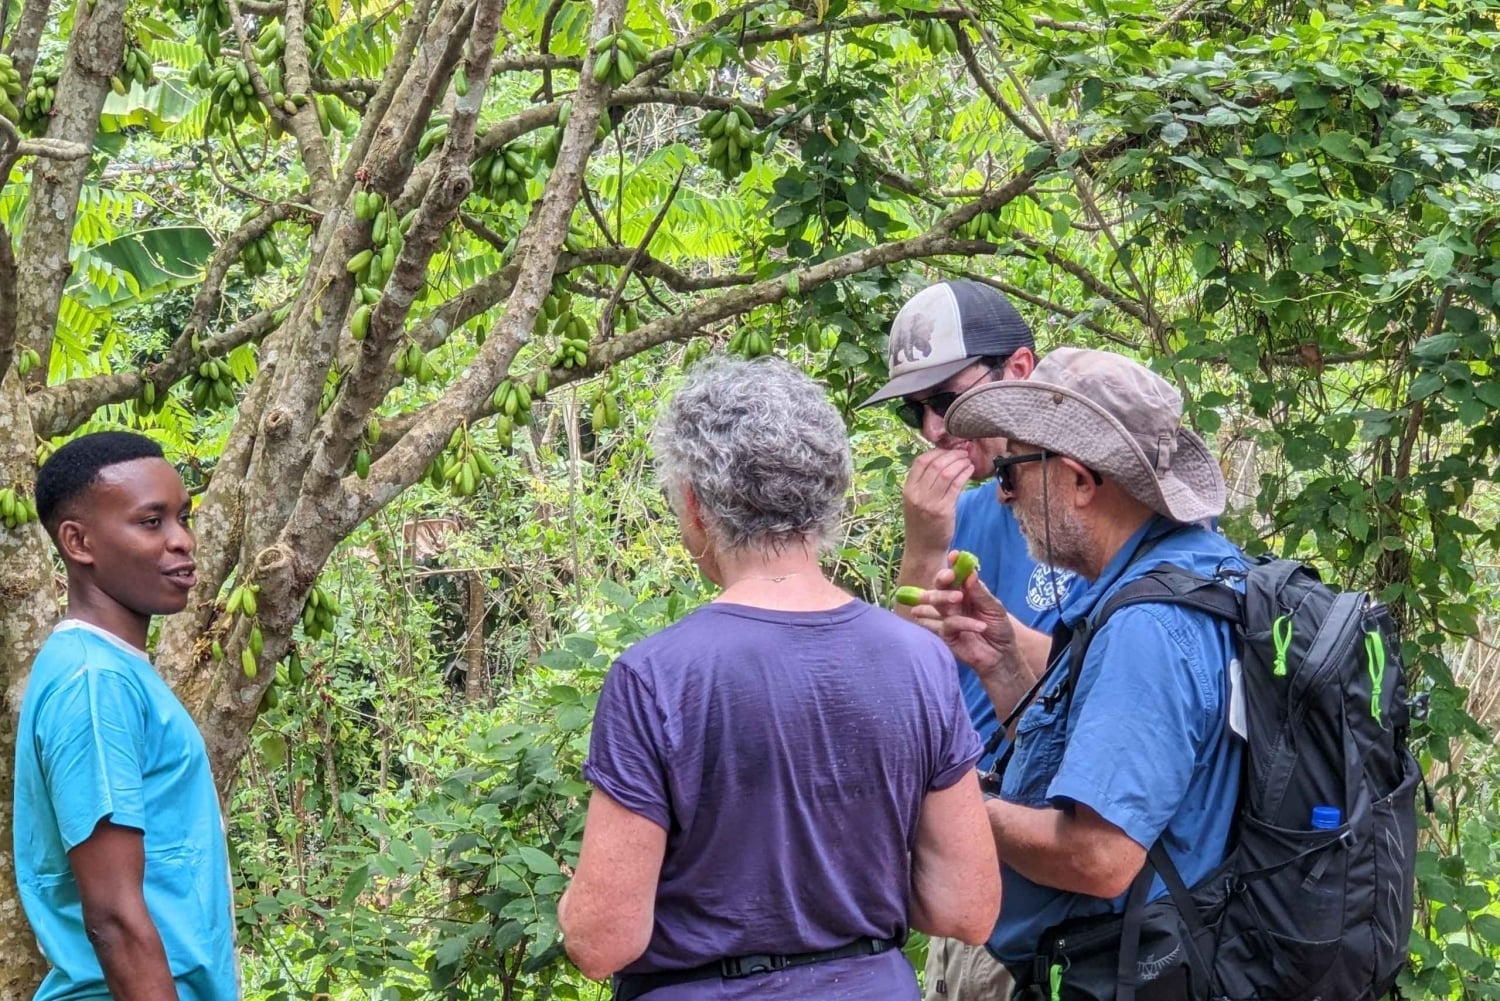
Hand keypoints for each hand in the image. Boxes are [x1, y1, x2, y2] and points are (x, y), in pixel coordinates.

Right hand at [902, 448, 974, 561]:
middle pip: (935, 464)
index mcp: (907, 490)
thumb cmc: (922, 525)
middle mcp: (916, 494)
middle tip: (963, 452)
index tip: (948, 451)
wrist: (924, 550)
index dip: (936, 452)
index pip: (920, 462)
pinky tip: (970, 471)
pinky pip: (956, 485)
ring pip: (946, 472)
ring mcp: (929, 503)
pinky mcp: (943, 510)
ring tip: (968, 460)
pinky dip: (964, 474)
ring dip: (960, 463)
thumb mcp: (916, 502)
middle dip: (951, 455)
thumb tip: (941, 463)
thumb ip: (923, 484)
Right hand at [910, 551, 1020, 676]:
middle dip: (941, 580)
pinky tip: (980, 626)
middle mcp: (953, 603)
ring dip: (944, 598)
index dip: (953, 565)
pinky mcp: (946, 635)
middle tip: (948, 576)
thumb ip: (980, 592)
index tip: (955, 556)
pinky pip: (949, 624)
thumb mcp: (995, 607)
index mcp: (965, 592)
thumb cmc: (999, 628)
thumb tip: (970, 573)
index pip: (954, 575)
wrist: (1002, 654)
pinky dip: (965, 623)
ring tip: (958, 597)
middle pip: (939, 587)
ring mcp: (947, 618)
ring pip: (937, 603)